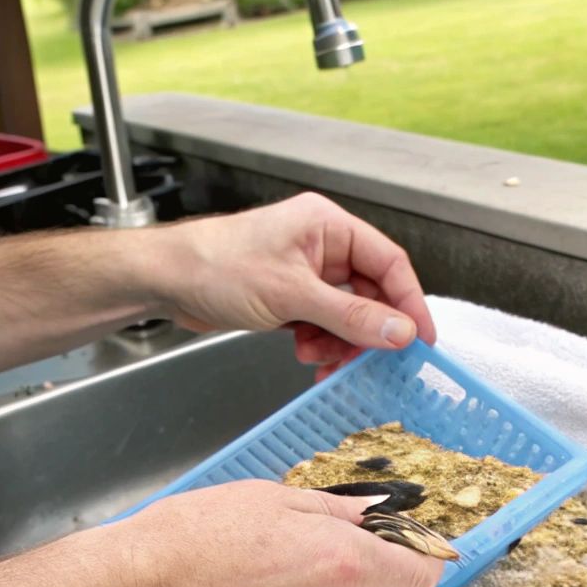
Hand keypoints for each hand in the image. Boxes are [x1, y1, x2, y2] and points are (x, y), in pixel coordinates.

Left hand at [157, 193, 437, 380]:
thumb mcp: (292, 294)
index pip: (389, 262)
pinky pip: (323, 324)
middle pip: (370, 292)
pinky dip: (321, 343)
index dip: (409, 302)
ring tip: (321, 358)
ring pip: (346, 314)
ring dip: (341, 342)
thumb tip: (399, 331)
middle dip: (368, 330)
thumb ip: (350, 315)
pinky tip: (307, 354)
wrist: (166, 280)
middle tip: (371, 361)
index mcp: (328, 226)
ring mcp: (305, 272)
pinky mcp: (289, 296)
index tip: (421, 339)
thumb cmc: (216, 266)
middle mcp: (321, 245)